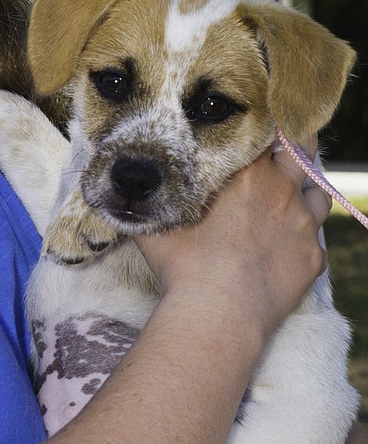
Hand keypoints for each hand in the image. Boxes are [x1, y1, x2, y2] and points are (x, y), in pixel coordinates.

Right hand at [135, 138, 329, 341]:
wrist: (218, 313)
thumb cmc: (184, 265)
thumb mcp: (155, 226)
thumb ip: (148, 202)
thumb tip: (124, 190)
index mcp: (249, 174)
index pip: (268, 133)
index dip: (263, 129)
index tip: (255, 131)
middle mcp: (283, 191)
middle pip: (303, 151)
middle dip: (296, 146)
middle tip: (284, 150)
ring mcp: (304, 226)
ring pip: (319, 195)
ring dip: (306, 194)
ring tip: (289, 203)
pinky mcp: (312, 259)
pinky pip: (316, 243)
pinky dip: (304, 241)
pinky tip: (286, 251)